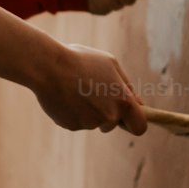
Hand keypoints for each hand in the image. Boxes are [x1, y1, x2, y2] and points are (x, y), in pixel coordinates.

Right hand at [31, 43, 147, 133]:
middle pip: (112, 124)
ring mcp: (89, 123)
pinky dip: (73, 111)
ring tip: (76, 89)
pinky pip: (77, 121)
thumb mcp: (111, 64)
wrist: (48, 66)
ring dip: (88, 110)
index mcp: (123, 101)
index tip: (127, 117)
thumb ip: (126, 86)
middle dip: (106, 113)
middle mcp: (109, 116)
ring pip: (93, 121)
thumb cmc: (81, 60)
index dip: (135, 122)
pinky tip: (65, 95)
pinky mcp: (71, 125)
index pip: (140, 126)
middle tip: (93, 93)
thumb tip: (138, 104)